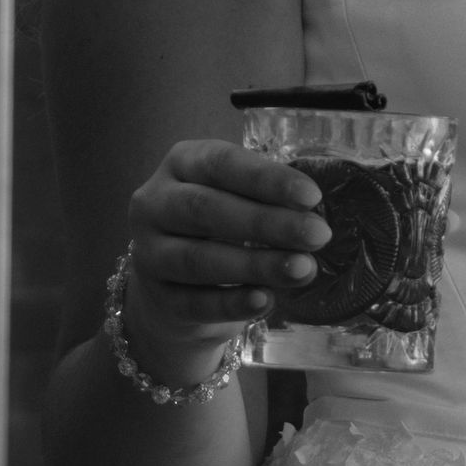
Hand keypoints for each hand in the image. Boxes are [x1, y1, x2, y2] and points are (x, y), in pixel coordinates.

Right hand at [121, 139, 331, 385]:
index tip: (312, 197)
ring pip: (198, 259)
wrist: (177, 283)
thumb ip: (270, 203)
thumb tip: (313, 219)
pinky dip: (232, 303)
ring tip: (303, 270)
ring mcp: (147, 252)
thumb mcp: (240, 198)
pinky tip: (265, 301)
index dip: (266, 179)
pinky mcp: (156, 297)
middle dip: (267, 223)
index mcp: (182, 163)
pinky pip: (194, 302)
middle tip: (317, 235)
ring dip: (256, 265)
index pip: (221, 164)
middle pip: (206, 209)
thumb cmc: (220, 225)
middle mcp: (154, 203)